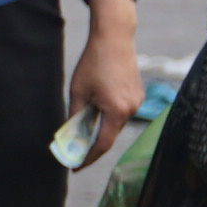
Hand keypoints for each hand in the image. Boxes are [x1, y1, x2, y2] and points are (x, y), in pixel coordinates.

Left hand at [69, 0, 143, 163]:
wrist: (114, 39)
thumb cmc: (93, 63)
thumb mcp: (77, 91)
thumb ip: (74, 116)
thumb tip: (69, 136)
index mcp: (116, 110)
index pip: (102, 144)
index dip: (88, 158)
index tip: (75, 167)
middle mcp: (131, 109)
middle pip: (110, 134)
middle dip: (93, 144)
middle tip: (75, 152)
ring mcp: (137, 102)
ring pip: (116, 124)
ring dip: (101, 128)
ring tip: (83, 128)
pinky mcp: (138, 95)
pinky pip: (121, 112)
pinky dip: (109, 116)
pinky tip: (96, 109)